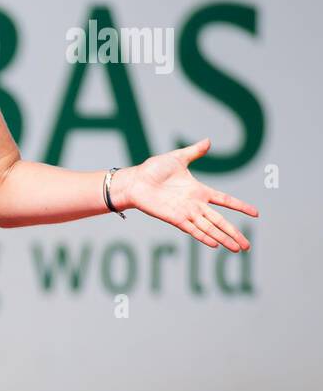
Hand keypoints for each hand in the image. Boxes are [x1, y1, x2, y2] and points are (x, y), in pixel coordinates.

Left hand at [114, 137, 258, 251]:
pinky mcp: (175, 218)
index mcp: (199, 191)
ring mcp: (186, 212)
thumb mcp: (178, 158)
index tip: (256, 214)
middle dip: (234, 233)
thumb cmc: (153, 170)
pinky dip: (204, 236)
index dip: (240, 206)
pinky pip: (192, 229)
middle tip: (248, 246)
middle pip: (220, 221)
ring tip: (238, 249)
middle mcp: (195, 204)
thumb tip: (208, 141)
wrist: (135, 180)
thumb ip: (194, 152)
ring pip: (210, 228)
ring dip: (224, 238)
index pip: (225, 200)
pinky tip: (215, 245)